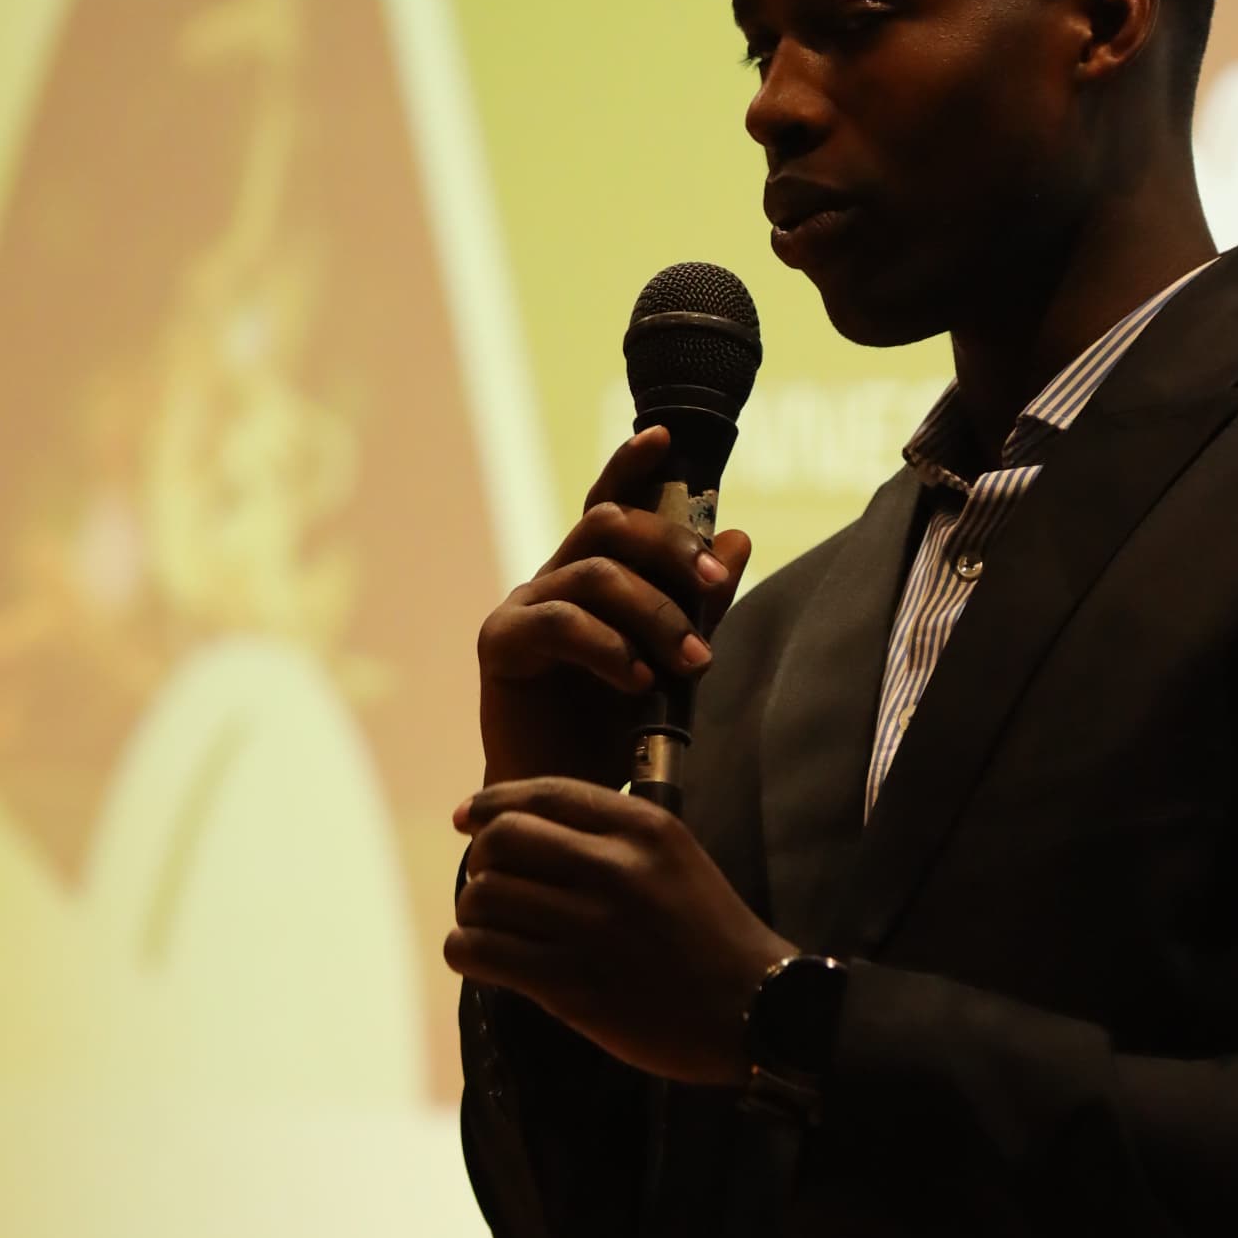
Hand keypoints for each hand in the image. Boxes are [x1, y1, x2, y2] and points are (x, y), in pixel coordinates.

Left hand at [445, 775, 792, 1081]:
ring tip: (494, 929)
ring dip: (474, 913)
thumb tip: (516, 826)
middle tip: (495, 888)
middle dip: (482, 863)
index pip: (542, 794)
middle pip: (500, 841)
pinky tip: (485, 960)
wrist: (753, 1009)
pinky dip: (468, 953)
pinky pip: (480, 952)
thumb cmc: (710, 933)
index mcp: (642, 828)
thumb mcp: (674, 858)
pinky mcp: (570, 985)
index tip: (468, 819)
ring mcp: (590, 927)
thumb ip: (610, 836)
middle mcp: (613, 867)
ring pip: (482, 897)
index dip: (490, 803)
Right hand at [476, 427, 754, 787]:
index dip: (631, 466)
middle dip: (669, 545)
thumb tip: (737, 537)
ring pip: (593, 573)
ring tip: (691, 663)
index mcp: (594, 576)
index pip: (611, 506)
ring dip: (655, 612)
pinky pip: (559, 622)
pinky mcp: (500, 644)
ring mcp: (524, 607)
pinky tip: (638, 681)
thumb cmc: (615, 730)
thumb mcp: (673, 660)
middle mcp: (556, 580)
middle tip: (712, 584)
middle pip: (607, 524)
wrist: (568, 799)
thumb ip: (701, 603)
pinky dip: (609, 647)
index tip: (665, 438)